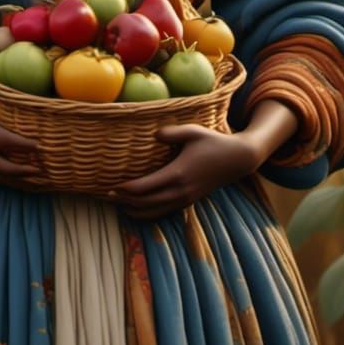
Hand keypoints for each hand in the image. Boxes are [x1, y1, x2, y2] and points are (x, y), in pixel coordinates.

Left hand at [109, 124, 258, 219]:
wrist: (237, 160)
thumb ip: (171, 133)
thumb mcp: (193, 131)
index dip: (126, 189)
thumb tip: (155, 135)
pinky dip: (148, 213)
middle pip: (146, 203)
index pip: (145, 188)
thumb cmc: (213, 142)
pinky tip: (137, 209)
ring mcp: (185, 199)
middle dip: (125, 201)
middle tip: (106, 195)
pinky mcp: (189, 201)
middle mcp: (180, 191)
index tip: (111, 186)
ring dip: (134, 210)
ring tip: (117, 204)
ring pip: (154, 211)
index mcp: (178, 174)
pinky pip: (164, 212)